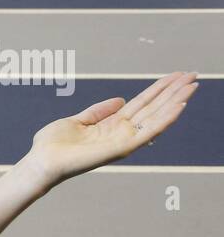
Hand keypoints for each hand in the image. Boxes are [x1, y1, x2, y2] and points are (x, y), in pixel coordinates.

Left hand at [26, 72, 198, 186]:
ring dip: (176, 100)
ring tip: (193, 85)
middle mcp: (121, 132)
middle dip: (173, 91)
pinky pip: (148, 131)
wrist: (42, 161)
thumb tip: (121, 99)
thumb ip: (99, 111)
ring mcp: (123, 140)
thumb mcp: (77, 120)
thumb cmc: (52, 145)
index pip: (142, 103)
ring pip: (156, 117)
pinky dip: (166, 119)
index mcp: (111, 125)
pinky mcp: (121, 148)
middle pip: (153, 107)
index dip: (158, 89)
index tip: (175, 76)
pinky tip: (179, 105)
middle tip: (194, 74)